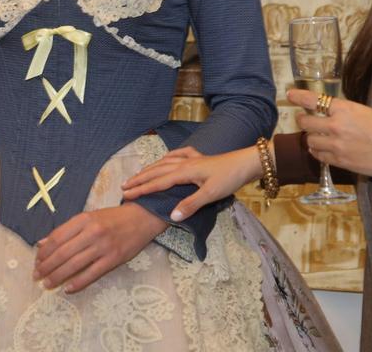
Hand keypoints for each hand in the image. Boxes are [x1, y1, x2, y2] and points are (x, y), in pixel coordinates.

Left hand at [33, 203, 166, 293]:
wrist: (142, 218)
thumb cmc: (113, 218)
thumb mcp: (89, 217)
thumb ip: (67, 230)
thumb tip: (43, 244)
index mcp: (84, 219)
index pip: (57, 237)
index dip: (44, 252)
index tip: (36, 261)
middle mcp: (92, 232)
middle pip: (63, 253)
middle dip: (47, 266)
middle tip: (37, 275)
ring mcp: (103, 246)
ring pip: (75, 264)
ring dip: (58, 276)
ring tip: (47, 284)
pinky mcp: (114, 259)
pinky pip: (92, 274)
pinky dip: (78, 283)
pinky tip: (68, 288)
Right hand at [122, 145, 260, 220]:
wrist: (247, 162)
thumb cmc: (229, 178)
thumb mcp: (211, 194)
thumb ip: (190, 204)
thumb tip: (171, 215)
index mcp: (185, 172)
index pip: (158, 182)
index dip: (142, 189)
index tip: (127, 195)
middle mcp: (184, 163)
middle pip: (157, 171)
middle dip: (140, 179)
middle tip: (124, 186)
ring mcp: (192, 159)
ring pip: (165, 163)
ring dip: (150, 169)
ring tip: (138, 174)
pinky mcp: (200, 158)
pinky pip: (178, 155)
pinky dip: (169, 157)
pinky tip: (166, 158)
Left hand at [288, 88, 371, 177]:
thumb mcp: (365, 112)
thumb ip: (344, 113)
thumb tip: (330, 113)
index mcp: (344, 108)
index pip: (313, 99)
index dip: (298, 96)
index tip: (289, 94)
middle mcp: (336, 125)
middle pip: (306, 122)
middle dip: (303, 120)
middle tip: (304, 120)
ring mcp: (336, 145)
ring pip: (310, 141)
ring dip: (311, 138)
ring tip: (317, 136)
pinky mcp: (340, 161)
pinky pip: (319, 156)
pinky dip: (318, 152)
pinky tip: (323, 150)